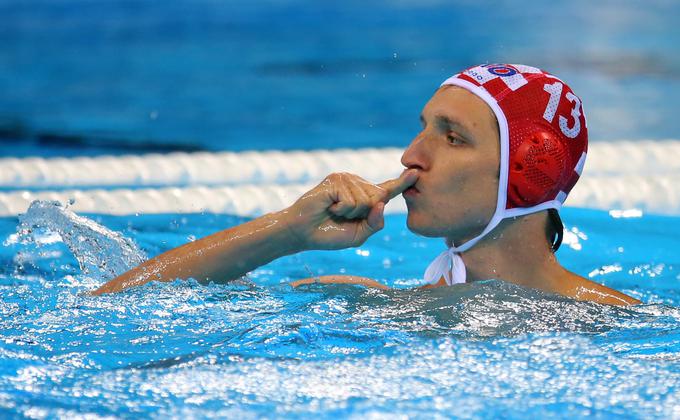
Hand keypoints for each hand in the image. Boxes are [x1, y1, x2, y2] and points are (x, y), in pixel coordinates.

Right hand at [280, 169, 417, 249]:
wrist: (303, 233)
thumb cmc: (330, 235)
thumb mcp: (359, 235)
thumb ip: (375, 223)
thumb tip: (382, 203)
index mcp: (366, 198)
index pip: (388, 190)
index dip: (403, 183)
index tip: (416, 173)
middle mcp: (358, 184)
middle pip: (379, 198)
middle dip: (363, 214)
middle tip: (342, 216)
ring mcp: (346, 179)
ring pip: (365, 199)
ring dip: (349, 213)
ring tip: (334, 212)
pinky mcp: (335, 179)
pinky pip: (351, 199)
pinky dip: (341, 209)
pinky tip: (329, 207)